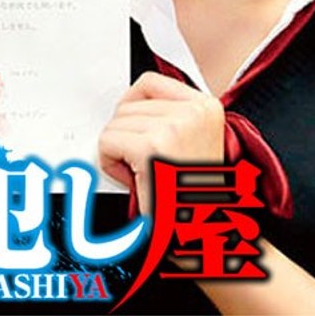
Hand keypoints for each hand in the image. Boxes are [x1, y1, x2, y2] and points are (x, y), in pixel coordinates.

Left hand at [98, 71, 224, 213]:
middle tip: (144, 163)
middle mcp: (193, 111)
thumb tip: (131, 106)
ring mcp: (174, 126)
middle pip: (129, 104)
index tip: (133, 128)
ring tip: (142, 173)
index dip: (133, 106)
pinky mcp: (152, 146)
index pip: (150, 82)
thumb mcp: (195, 141)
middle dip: (127, 134)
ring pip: (116, 123)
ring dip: (118, 150)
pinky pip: (108, 141)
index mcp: (206, 106)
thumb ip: (171, 116)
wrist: (200, 232)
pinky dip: (110, 163)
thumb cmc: (192, 196)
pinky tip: (133, 179)